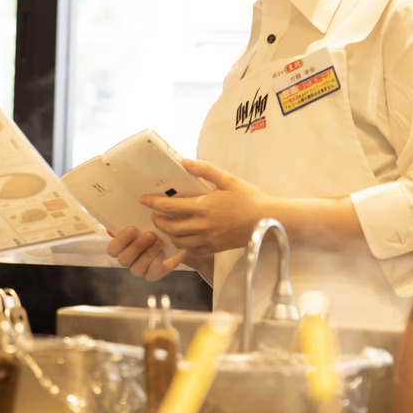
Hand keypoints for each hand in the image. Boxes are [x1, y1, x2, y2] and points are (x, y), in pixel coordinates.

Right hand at [105, 225, 184, 280]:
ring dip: (148, 254)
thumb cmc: (158, 224)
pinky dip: (157, 262)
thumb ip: (134, 217)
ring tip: (159, 241)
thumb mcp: (147, 217)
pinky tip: (163, 251)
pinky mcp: (153, 274)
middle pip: (123, 259)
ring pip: (136, 268)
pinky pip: (151, 274)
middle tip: (150, 234)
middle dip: (136, 247)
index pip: (112, 249)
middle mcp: (128, 259)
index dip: (120, 240)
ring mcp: (139, 268)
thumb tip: (121, 216)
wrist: (177, 236)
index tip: (132, 228)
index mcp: (121, 246)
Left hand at [141, 159, 274, 254]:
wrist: (269, 221)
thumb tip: (184, 161)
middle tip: (153, 214)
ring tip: (167, 226)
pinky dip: (183, 245)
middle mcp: (202, 225)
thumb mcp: (228, 179)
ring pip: (179, 241)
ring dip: (168, 234)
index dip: (153, 203)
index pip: (170, 206)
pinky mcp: (215, 248)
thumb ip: (205, 170)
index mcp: (203, 207)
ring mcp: (208, 239)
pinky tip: (184, 238)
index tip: (143, 199)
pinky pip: (192, 251)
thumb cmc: (250, 199)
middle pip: (169, 227)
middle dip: (157, 221)